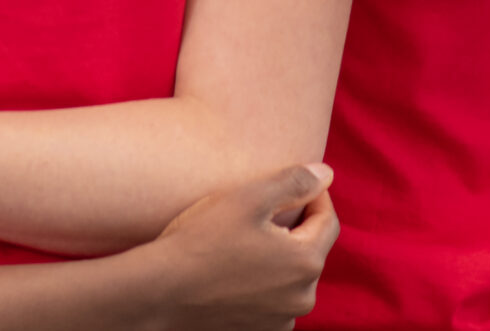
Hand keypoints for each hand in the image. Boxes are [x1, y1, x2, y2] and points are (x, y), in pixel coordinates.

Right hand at [138, 163, 337, 330]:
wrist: (161, 291)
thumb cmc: (202, 240)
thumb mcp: (249, 198)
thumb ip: (294, 182)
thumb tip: (326, 174)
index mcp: (306, 262)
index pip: (328, 220)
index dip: (314, 196)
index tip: (296, 182)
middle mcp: (302, 297)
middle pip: (311, 250)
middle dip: (296, 228)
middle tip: (264, 211)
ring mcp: (281, 319)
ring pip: (292, 277)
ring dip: (280, 258)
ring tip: (246, 241)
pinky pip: (274, 300)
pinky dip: (265, 284)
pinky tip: (238, 270)